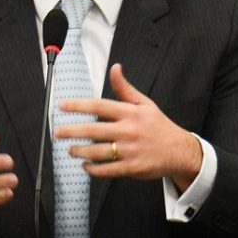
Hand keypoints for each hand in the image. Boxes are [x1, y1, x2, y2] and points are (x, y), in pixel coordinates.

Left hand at [54, 64, 202, 191]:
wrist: (180, 151)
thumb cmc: (159, 126)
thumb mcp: (144, 103)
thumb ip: (125, 88)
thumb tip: (115, 68)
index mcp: (130, 112)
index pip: (99, 105)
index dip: (78, 105)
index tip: (62, 106)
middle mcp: (128, 130)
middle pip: (93, 130)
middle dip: (72, 131)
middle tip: (57, 132)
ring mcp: (129, 150)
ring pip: (98, 152)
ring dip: (80, 151)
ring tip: (70, 150)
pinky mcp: (132, 168)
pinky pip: (107, 170)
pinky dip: (93, 169)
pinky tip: (85, 165)